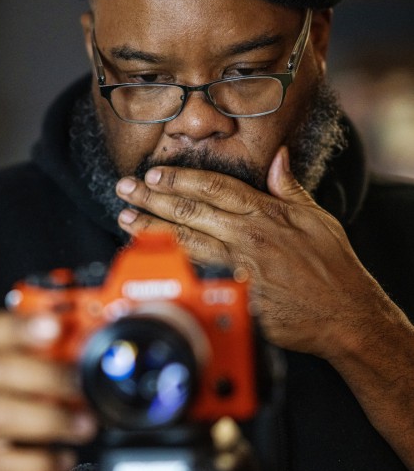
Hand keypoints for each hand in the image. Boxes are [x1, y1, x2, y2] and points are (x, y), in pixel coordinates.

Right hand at [0, 310, 96, 470]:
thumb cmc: (6, 413)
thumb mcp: (22, 379)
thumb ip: (52, 356)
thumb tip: (97, 336)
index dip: (20, 324)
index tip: (54, 325)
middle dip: (49, 375)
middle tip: (82, 385)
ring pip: (1, 414)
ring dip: (53, 418)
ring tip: (85, 425)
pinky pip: (9, 464)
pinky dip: (44, 462)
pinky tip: (64, 458)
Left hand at [115, 147, 380, 358]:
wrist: (345, 314)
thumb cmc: (332, 266)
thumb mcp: (317, 218)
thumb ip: (289, 187)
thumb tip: (277, 156)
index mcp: (267, 214)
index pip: (215, 188)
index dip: (181, 179)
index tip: (155, 174)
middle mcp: (248, 237)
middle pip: (191, 212)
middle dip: (153, 198)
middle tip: (125, 189)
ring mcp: (239, 267)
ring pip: (186, 242)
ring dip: (152, 229)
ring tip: (125, 219)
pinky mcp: (236, 294)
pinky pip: (197, 276)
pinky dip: (171, 264)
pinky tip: (150, 257)